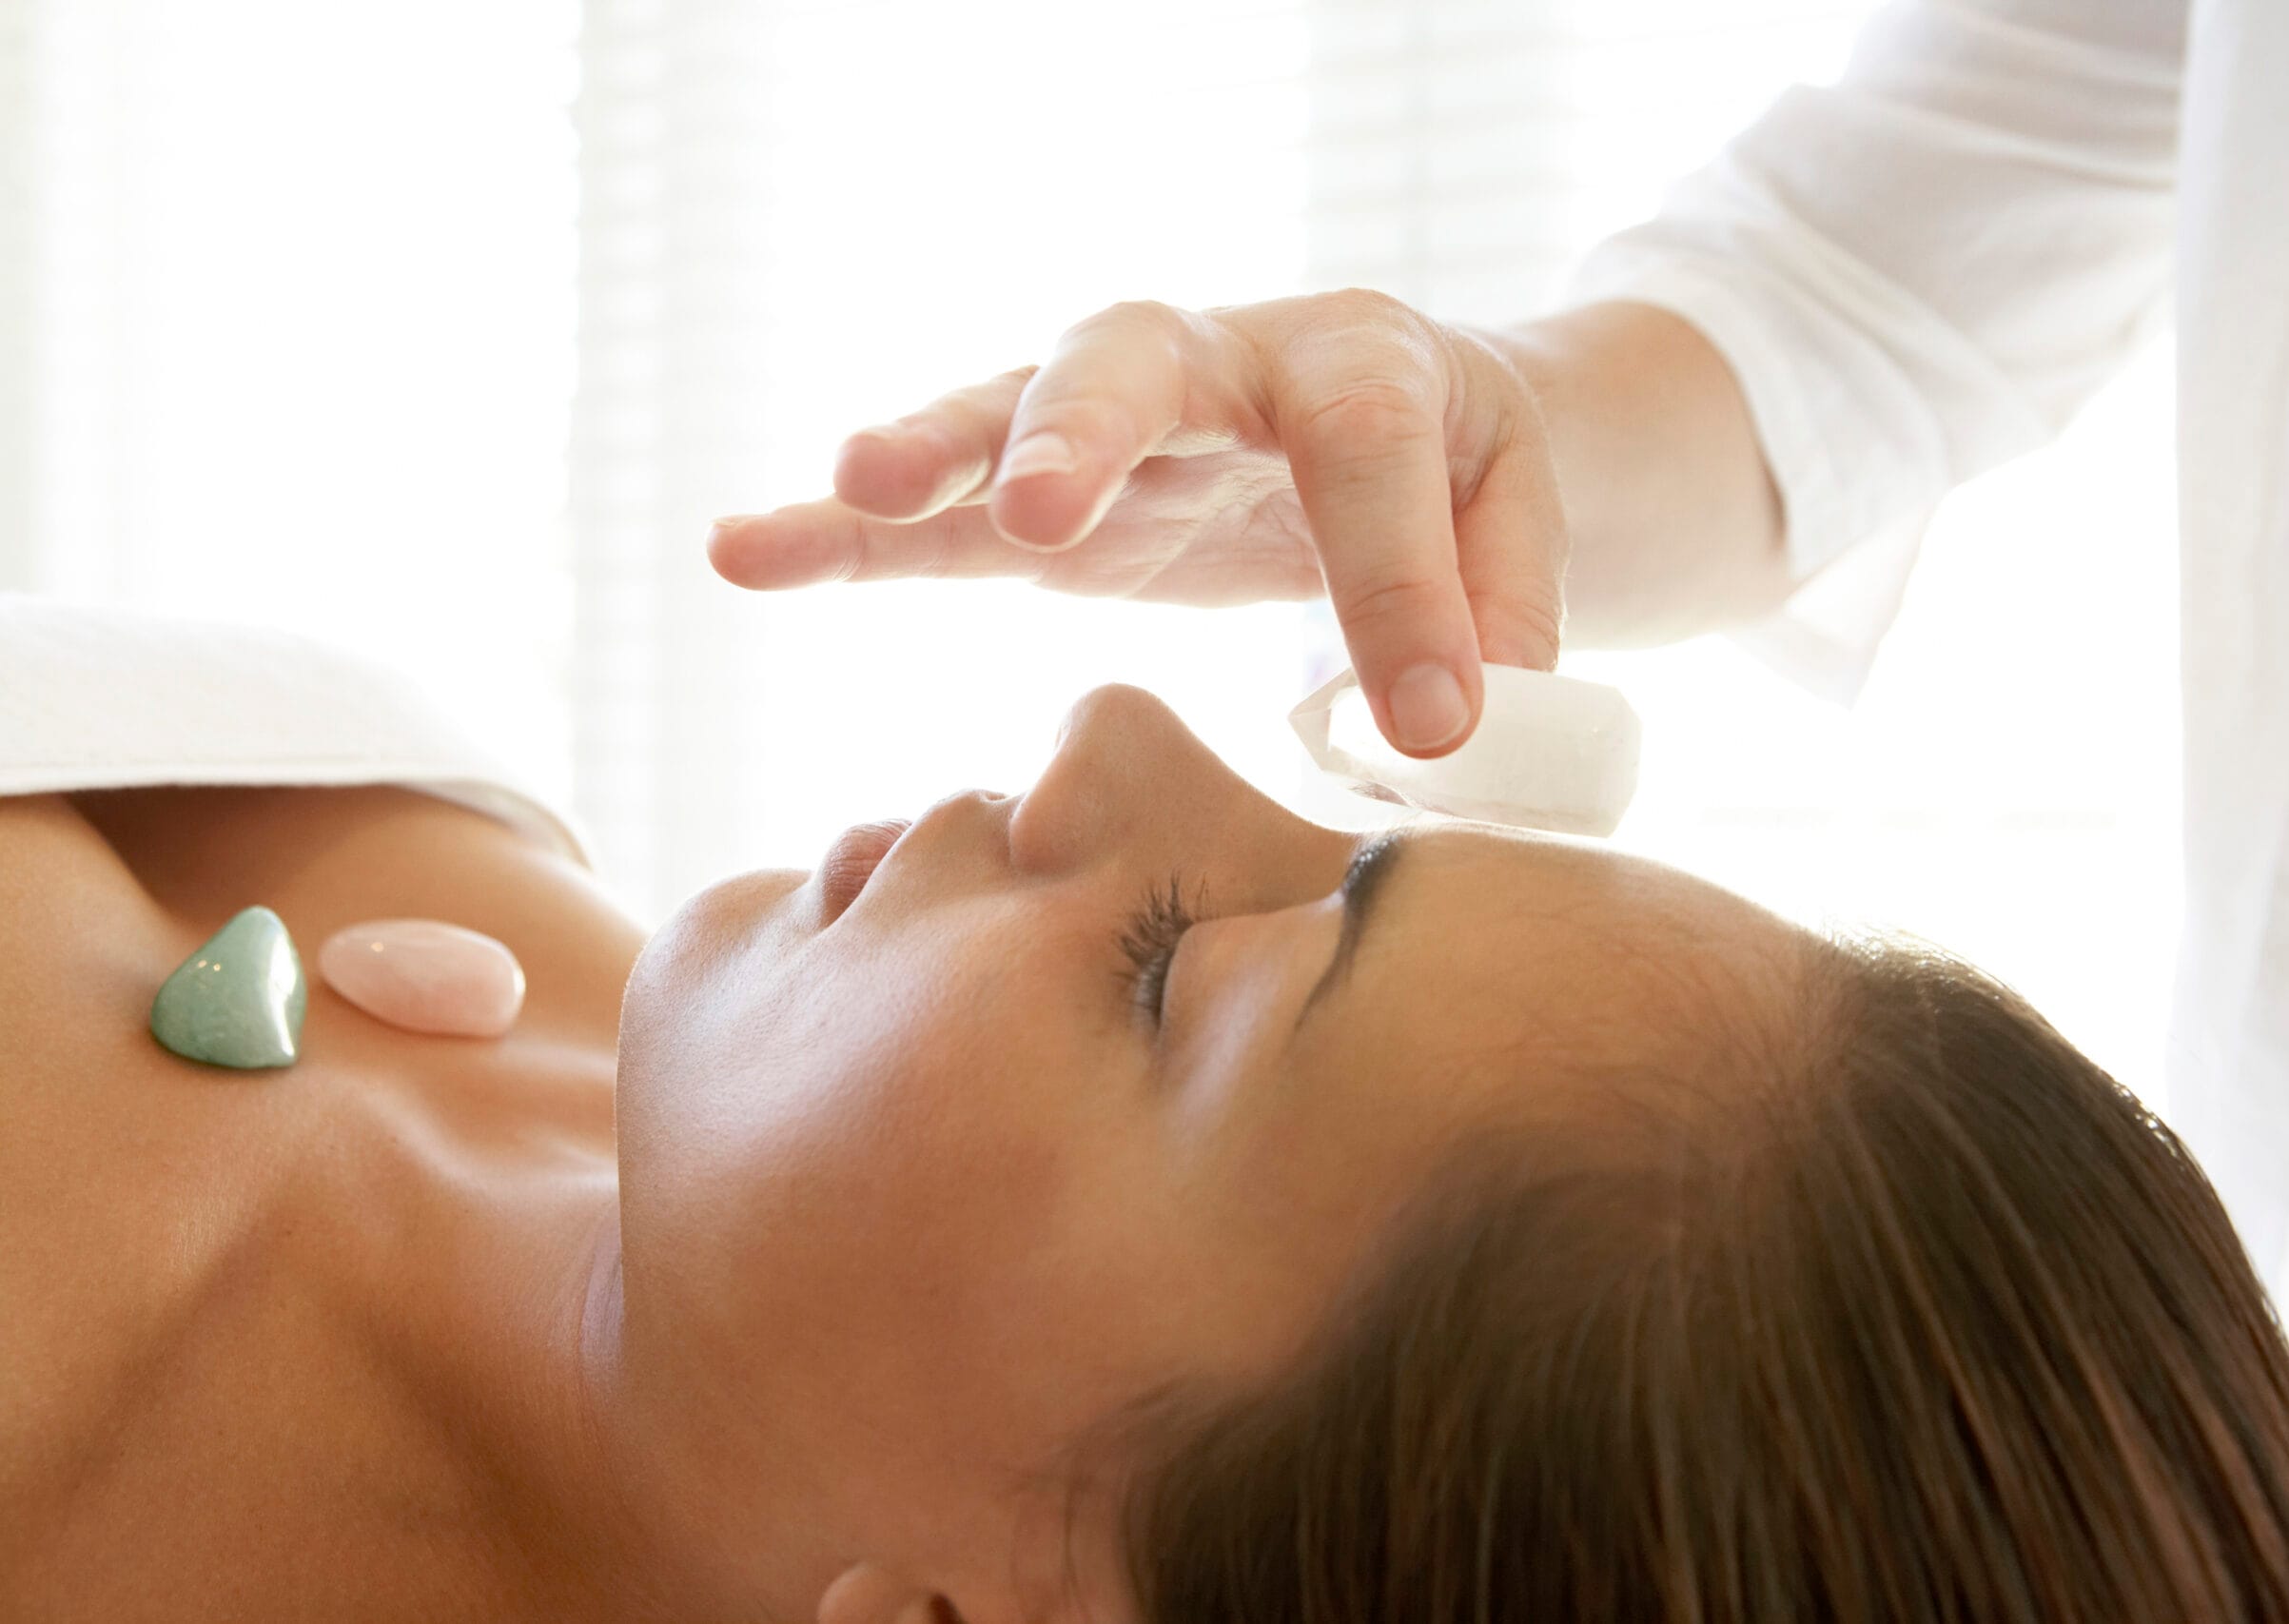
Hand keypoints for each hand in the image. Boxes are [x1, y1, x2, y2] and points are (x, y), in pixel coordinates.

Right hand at [707, 292, 1566, 756]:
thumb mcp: (1515, 523)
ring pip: (1004, 418)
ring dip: (929, 457)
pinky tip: (750, 549)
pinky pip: (937, 516)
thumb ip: (1494, 610)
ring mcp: (1113, 427)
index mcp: (1361, 363)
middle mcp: (1218, 363)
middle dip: (1081, 436)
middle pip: (1135, 369)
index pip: (1363, 456)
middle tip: (1035, 514)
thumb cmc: (1459, 473)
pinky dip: (848, 534)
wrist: (1394, 419)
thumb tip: (1452, 734)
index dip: (1397, 589)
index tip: (1432, 727)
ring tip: (851, 487)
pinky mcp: (1042, 505)